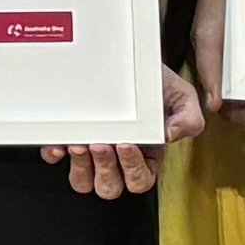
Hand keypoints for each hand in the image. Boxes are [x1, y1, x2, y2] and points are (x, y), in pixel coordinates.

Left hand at [48, 65, 202, 204]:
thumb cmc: (155, 82)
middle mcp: (118, 159)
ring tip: (81, 143)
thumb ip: (189, 118)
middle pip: (109, 187)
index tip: (128, 145)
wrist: (130, 57)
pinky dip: (55, 154)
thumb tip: (171, 134)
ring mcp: (91, 151)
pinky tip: (59, 143)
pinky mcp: (69, 139)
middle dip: (105, 169)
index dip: (133, 170)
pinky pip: (57, 158)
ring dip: (80, 168)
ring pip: (82, 182)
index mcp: (146, 156)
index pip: (140, 180)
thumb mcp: (181, 96)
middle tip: (102, 144)